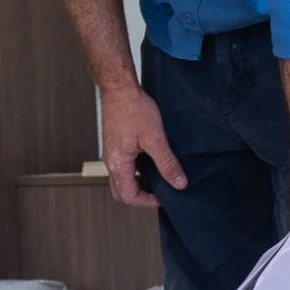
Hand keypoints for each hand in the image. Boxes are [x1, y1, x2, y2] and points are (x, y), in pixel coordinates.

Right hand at [100, 76, 183, 206]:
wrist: (119, 88)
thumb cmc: (133, 109)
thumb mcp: (155, 137)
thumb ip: (167, 163)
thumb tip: (179, 183)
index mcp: (118, 163)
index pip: (129, 196)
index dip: (148, 201)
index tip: (165, 196)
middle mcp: (110, 161)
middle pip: (122, 192)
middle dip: (141, 196)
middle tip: (160, 191)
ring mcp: (111, 153)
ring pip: (122, 179)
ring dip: (138, 183)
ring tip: (158, 176)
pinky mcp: (114, 145)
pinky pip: (123, 166)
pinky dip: (136, 171)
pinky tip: (150, 160)